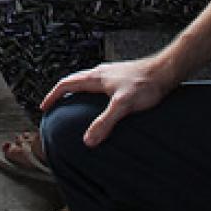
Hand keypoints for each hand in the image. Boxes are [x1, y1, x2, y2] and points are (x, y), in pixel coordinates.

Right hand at [38, 55, 178, 146]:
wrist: (165, 70)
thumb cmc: (146, 84)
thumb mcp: (123, 105)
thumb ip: (105, 122)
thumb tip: (87, 140)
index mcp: (96, 77)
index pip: (66, 84)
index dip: (53, 96)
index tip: (44, 107)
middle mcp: (101, 72)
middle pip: (74, 80)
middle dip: (61, 92)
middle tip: (54, 105)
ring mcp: (111, 73)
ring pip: (86, 81)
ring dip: (76, 91)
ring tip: (73, 103)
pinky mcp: (121, 77)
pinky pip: (99, 83)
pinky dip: (90, 92)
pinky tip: (100, 101)